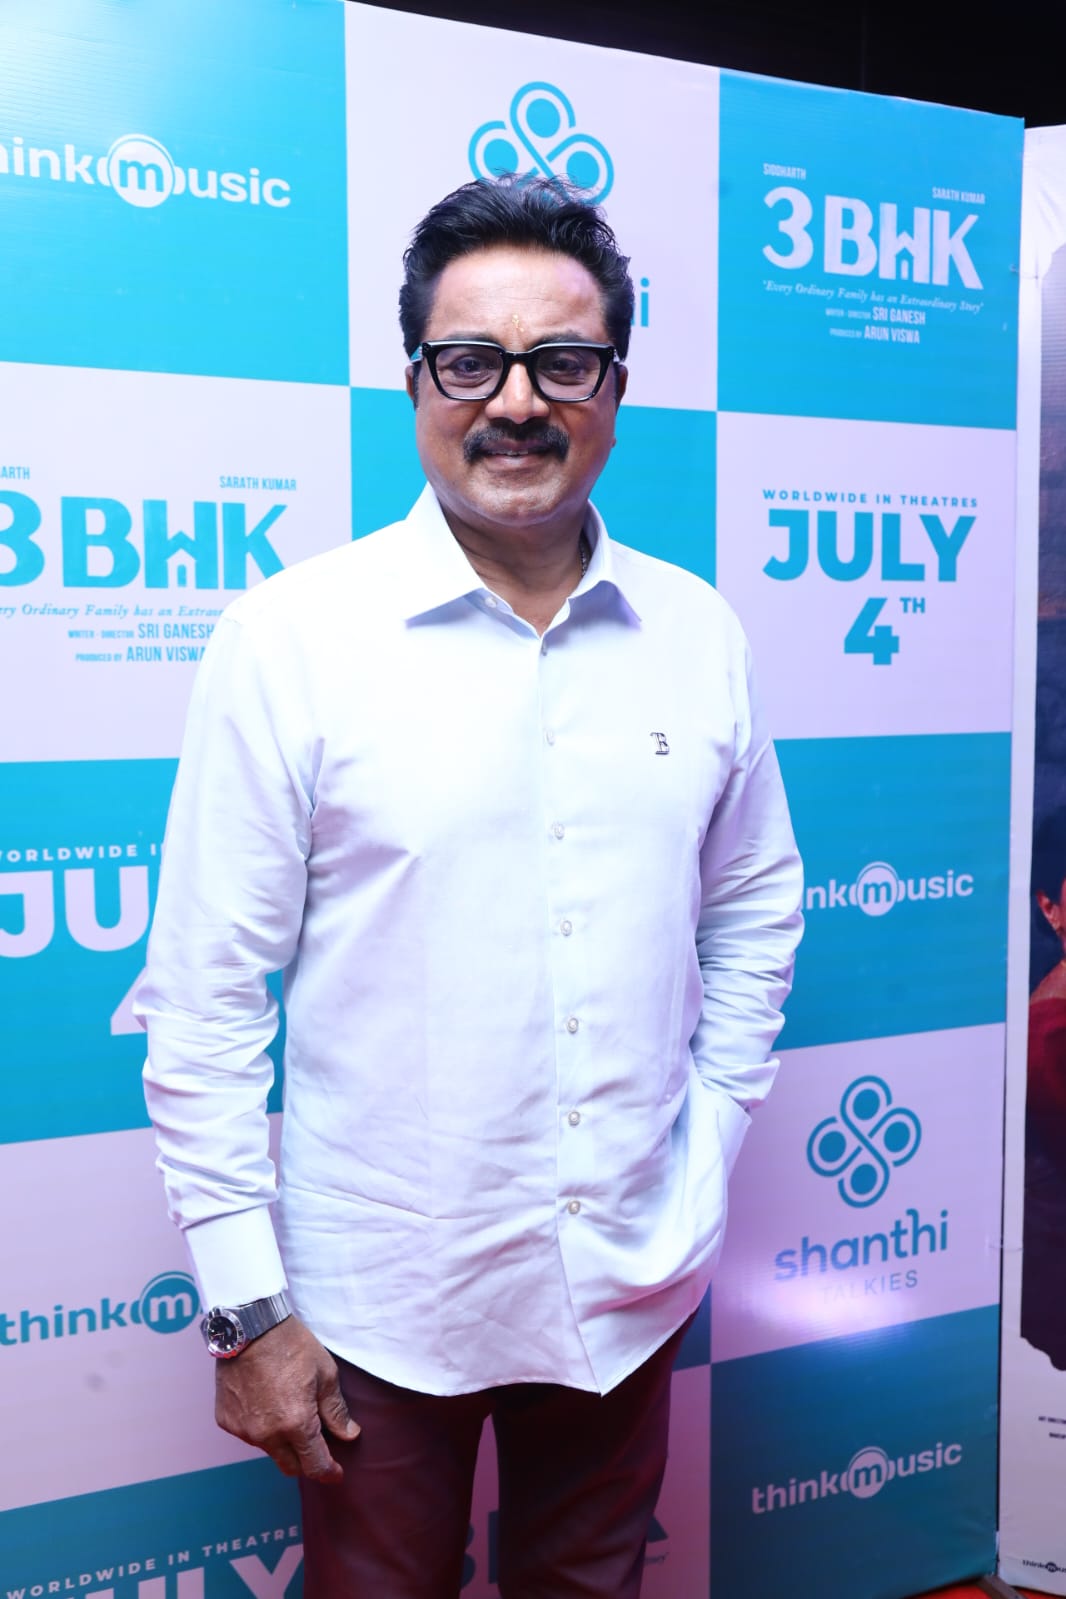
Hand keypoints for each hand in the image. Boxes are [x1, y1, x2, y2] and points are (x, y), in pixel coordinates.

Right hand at [214, 1314, 359, 1481]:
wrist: (250, 1326)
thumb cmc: (291, 1345)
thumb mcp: (325, 1373)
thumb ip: (336, 1410)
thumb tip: (348, 1435)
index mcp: (296, 1424)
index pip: (315, 1466)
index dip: (329, 1472)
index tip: (335, 1473)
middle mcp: (266, 1434)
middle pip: (290, 1466)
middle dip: (306, 1460)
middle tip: (316, 1443)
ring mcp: (243, 1429)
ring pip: (269, 1450)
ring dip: (281, 1441)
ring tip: (287, 1409)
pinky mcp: (226, 1420)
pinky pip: (248, 1434)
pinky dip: (260, 1426)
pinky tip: (265, 1401)